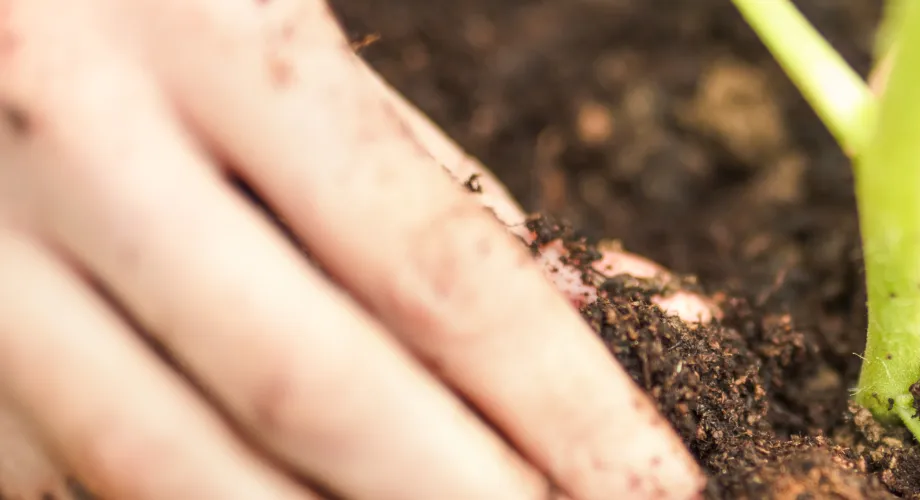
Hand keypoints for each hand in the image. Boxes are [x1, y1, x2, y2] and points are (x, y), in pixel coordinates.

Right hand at [0, 0, 708, 497]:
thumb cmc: (151, 6)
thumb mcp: (290, 43)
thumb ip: (428, 182)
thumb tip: (601, 314)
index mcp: (214, 36)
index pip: (432, 263)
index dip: (562, 399)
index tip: (652, 482)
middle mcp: (81, 145)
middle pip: (313, 387)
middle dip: (467, 493)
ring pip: (175, 465)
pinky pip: (84, 474)